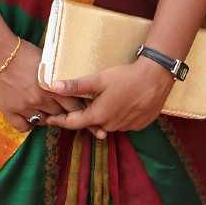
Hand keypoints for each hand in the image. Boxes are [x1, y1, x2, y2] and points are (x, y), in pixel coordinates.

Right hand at [0, 41, 81, 131]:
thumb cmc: (24, 53)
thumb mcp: (47, 63)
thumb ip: (58, 78)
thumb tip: (69, 86)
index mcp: (53, 87)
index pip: (74, 106)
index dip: (76, 107)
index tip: (74, 105)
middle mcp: (40, 100)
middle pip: (59, 115)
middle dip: (61, 111)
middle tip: (58, 106)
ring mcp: (24, 107)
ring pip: (42, 122)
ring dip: (45, 116)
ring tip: (42, 108)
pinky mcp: (9, 111)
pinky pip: (23, 127)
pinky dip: (27, 124)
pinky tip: (28, 116)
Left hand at [43, 58, 174, 140]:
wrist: (156, 78)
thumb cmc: (126, 77)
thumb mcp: (99, 79)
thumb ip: (76, 86)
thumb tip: (54, 86)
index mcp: (98, 116)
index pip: (72, 123)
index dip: (59, 120)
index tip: (49, 119)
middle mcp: (110, 126)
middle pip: (91, 123)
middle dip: (82, 116)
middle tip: (76, 106)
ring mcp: (126, 127)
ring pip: (107, 124)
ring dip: (101, 116)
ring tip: (101, 102)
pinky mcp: (138, 125)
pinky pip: (122, 123)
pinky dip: (117, 116)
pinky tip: (120, 103)